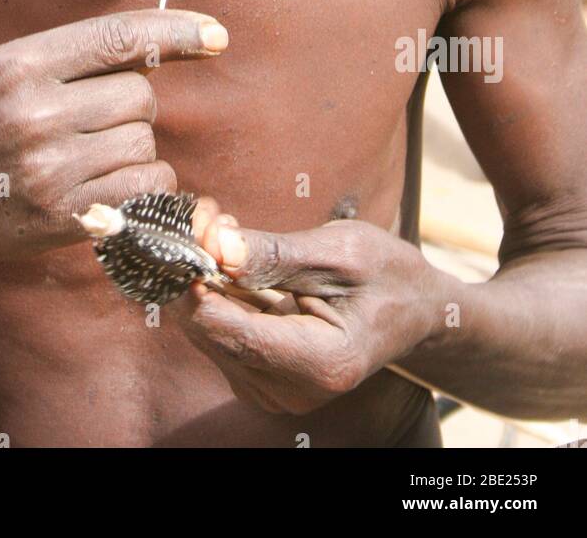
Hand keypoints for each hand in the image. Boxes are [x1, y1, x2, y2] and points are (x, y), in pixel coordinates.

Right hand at [0, 8, 227, 266]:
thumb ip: (61, 55)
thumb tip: (147, 46)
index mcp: (18, 65)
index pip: (119, 38)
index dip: (178, 32)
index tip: (217, 35)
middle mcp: (35, 114)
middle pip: (140, 96)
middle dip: (131, 104)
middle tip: (95, 117)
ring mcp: (50, 170)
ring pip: (145, 144)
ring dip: (135, 147)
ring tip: (91, 154)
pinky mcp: (63, 218)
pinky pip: (144, 191)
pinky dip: (143, 187)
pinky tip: (109, 184)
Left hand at [175, 205, 440, 414]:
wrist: (416, 311)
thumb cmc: (388, 276)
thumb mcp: (342, 251)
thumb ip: (277, 254)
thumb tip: (216, 246)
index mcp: (322, 364)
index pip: (233, 332)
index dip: (198, 285)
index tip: (189, 234)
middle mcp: (292, 391)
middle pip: (212, 332)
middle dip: (199, 271)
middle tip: (208, 215)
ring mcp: (274, 390)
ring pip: (208, 330)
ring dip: (205, 277)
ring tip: (225, 227)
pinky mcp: (261, 377)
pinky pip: (220, 332)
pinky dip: (217, 292)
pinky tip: (233, 257)